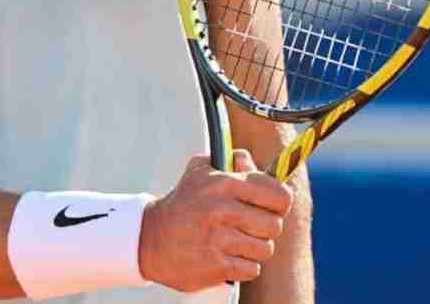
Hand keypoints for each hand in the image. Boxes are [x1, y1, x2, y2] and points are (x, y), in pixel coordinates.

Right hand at [138, 151, 293, 290]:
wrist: (148, 239)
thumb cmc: (182, 203)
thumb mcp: (201, 171)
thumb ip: (232, 160)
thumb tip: (253, 161)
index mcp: (225, 184)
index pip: (279, 196)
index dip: (281, 203)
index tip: (273, 208)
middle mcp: (222, 210)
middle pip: (275, 225)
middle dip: (266, 228)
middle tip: (251, 227)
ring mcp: (218, 240)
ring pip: (265, 249)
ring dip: (255, 248)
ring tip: (237, 242)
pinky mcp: (215, 267)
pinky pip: (252, 269)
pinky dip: (244, 266)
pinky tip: (229, 257)